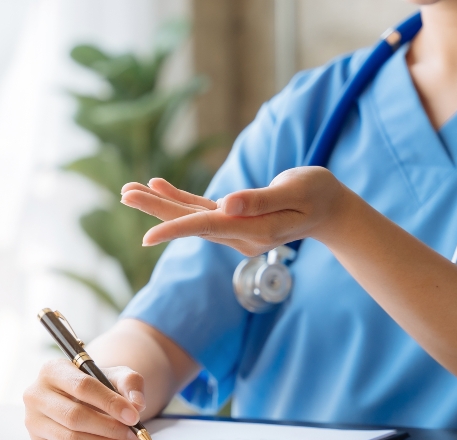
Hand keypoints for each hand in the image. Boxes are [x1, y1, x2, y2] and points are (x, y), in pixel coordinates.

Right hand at [23, 359, 147, 439]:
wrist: (82, 400)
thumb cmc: (98, 386)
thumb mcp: (116, 375)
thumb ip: (131, 384)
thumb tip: (137, 405)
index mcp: (52, 370)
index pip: (82, 387)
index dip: (110, 403)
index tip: (134, 416)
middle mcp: (36, 395)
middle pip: (75, 417)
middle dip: (111, 429)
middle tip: (136, 434)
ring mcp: (34, 423)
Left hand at [119, 168, 351, 256]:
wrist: (331, 209)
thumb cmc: (319, 195)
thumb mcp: (296, 192)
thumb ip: (261, 200)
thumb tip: (225, 204)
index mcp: (253, 230)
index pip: (207, 227)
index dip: (175, 229)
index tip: (145, 238)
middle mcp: (238, 233)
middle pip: (189, 222)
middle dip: (156, 208)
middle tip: (124, 193)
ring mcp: (234, 228)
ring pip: (189, 216)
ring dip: (159, 203)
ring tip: (128, 190)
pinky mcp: (233, 218)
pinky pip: (200, 209)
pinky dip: (178, 197)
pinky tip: (157, 183)